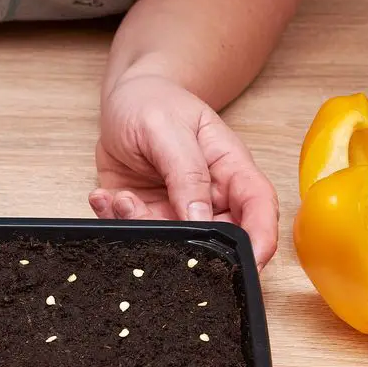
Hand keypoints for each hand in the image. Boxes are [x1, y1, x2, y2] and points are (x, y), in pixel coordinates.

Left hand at [88, 74, 278, 268]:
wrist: (124, 102)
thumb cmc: (153, 103)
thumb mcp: (168, 128)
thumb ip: (186, 173)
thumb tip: (200, 218)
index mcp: (230, 168)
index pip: (259, 206)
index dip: (262, 238)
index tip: (251, 263)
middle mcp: (211, 196)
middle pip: (220, 238)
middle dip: (189, 245)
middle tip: (154, 226)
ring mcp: (179, 211)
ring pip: (174, 244)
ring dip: (141, 227)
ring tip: (121, 198)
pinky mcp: (150, 217)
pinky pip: (138, 235)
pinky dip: (117, 221)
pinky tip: (105, 197)